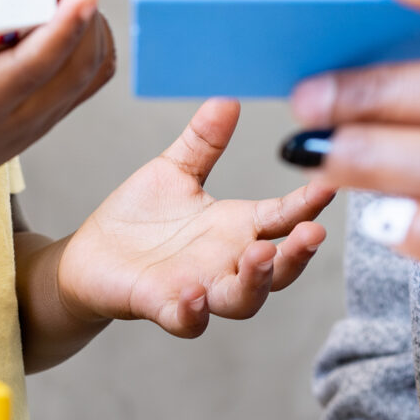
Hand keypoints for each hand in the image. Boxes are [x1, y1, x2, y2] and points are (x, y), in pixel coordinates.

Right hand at [0, 0, 115, 205]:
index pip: (33, 70)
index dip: (64, 29)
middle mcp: (18, 120)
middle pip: (76, 65)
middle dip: (81, 8)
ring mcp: (40, 121)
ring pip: (91, 71)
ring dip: (91, 20)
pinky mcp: (49, 116)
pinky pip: (90, 78)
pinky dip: (95, 39)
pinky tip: (74, 6)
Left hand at [52, 98, 334, 336]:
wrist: (90, 256)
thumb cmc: (140, 217)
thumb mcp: (175, 171)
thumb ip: (204, 142)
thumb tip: (228, 99)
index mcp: (236, 228)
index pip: (283, 218)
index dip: (308, 204)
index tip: (329, 182)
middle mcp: (226, 263)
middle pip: (279, 269)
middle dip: (298, 254)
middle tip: (312, 232)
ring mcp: (199, 288)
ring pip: (242, 300)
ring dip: (257, 282)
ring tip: (260, 255)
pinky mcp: (161, 306)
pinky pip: (186, 320)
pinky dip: (193, 312)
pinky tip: (194, 295)